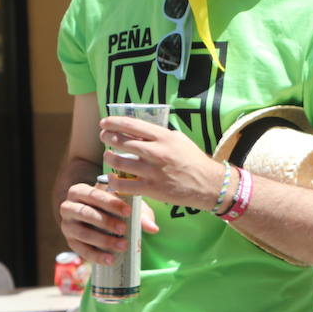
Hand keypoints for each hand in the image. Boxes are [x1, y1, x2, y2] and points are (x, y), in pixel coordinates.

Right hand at [57, 179, 157, 264]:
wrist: (97, 219)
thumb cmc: (113, 208)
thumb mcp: (126, 206)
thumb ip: (140, 215)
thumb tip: (153, 228)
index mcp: (80, 191)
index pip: (93, 194)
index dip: (110, 203)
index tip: (127, 211)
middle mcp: (68, 207)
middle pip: (85, 213)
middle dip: (105, 222)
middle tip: (124, 229)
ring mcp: (67, 225)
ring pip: (82, 232)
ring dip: (103, 240)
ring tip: (123, 246)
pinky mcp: (70, 242)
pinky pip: (81, 250)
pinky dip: (97, 256)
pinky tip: (111, 260)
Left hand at [99, 116, 218, 209]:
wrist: (208, 184)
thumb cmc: (193, 161)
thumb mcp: (179, 140)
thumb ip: (160, 135)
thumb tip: (141, 130)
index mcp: (164, 137)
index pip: (133, 125)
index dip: (114, 122)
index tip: (105, 123)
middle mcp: (157, 152)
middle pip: (122, 142)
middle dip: (108, 138)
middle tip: (104, 137)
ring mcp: (153, 171)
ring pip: (119, 162)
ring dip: (109, 158)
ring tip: (108, 156)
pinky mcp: (152, 189)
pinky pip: (124, 185)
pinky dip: (114, 181)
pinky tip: (112, 178)